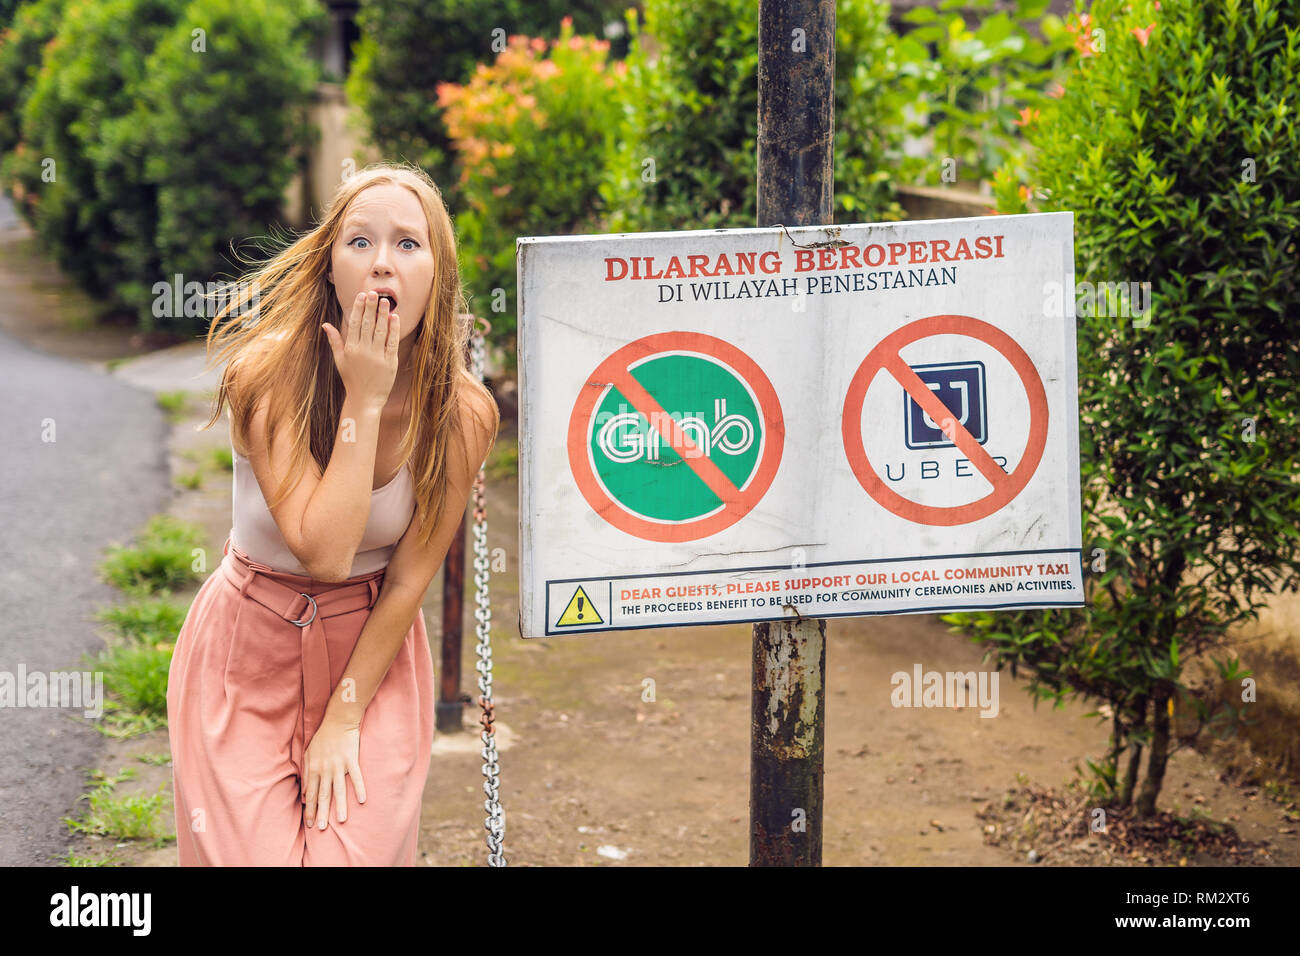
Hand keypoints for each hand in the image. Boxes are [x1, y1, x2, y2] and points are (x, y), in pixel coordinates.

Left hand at [302, 709, 366, 830]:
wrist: (338, 720)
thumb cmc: (323, 737)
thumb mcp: (309, 753)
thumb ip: (307, 773)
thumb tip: (305, 793)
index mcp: (314, 768)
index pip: (311, 794)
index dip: (310, 810)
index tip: (309, 823)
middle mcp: (325, 769)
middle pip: (323, 795)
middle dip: (321, 813)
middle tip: (321, 828)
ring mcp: (339, 765)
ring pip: (339, 789)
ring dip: (339, 805)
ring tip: (341, 820)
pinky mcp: (352, 760)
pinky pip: (356, 777)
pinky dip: (359, 788)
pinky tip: (362, 800)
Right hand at [321, 291, 398, 410]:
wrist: (365, 399)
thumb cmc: (351, 379)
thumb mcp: (340, 360)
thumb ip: (334, 341)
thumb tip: (325, 324)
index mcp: (350, 349)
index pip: (354, 323)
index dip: (358, 308)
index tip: (362, 296)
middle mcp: (363, 351)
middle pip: (367, 324)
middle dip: (371, 307)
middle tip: (374, 292)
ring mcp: (377, 356)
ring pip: (380, 331)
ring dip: (383, 314)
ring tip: (386, 301)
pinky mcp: (390, 362)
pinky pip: (392, 343)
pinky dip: (393, 330)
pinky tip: (395, 318)